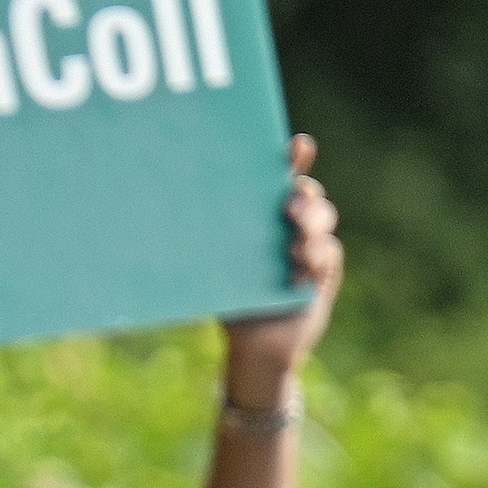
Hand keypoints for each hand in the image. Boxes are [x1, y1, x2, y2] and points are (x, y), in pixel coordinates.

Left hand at [222, 134, 342, 390]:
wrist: (250, 343)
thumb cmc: (225, 293)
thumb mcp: (210, 261)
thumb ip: (202, 234)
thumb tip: (161, 205)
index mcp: (264, 213)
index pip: (283, 176)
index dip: (294, 157)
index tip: (297, 145)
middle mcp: (292, 223)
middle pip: (308, 196)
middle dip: (303, 195)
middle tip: (288, 203)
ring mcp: (312, 246)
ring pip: (323, 221)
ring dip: (311, 224)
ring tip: (294, 238)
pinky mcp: (323, 273)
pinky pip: (327, 256)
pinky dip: (315, 256)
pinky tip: (299, 263)